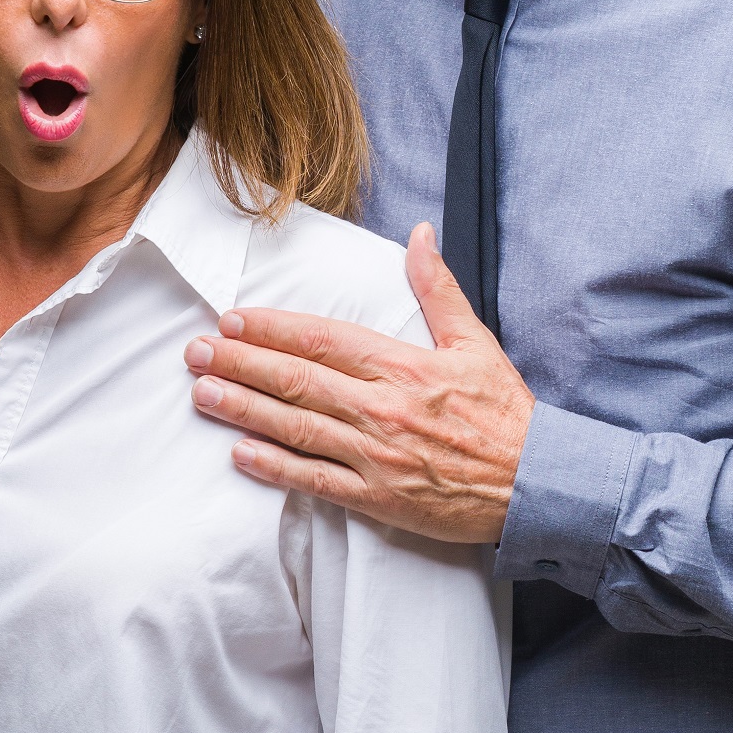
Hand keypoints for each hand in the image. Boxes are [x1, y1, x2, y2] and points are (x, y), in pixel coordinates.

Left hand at [182, 222, 537, 543]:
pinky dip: (277, 468)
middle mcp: (383, 408)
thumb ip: (438, 288)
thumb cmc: (505, 413)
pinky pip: (318, 482)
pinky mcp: (379, 498)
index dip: (272, 330)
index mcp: (403, 366)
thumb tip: (420, 234)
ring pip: (298, 428)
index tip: (233, 320)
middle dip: (241, 364)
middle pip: (298, 381)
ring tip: (203, 395)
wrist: (537, 484)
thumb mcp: (475, 341)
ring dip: (245, 410)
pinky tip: (241, 454)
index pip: (323, 340)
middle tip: (195, 353)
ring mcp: (377, 455)